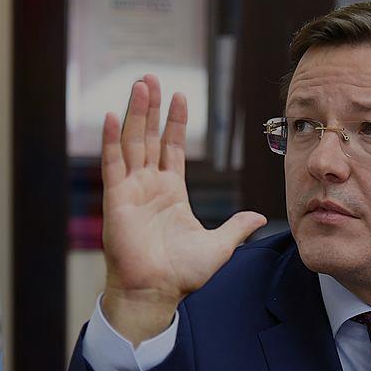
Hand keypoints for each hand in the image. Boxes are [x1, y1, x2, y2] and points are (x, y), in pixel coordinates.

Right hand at [100, 74, 265, 344]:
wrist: (158, 292)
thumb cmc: (183, 273)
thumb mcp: (219, 245)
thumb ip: (237, 227)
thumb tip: (259, 217)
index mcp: (171, 193)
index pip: (172, 148)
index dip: (175, 122)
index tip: (180, 96)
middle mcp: (149, 186)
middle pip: (149, 138)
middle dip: (150, 108)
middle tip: (151, 78)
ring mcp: (131, 191)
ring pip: (132, 143)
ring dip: (135, 113)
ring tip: (139, 85)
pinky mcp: (117, 200)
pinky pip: (113, 164)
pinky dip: (112, 140)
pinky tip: (112, 115)